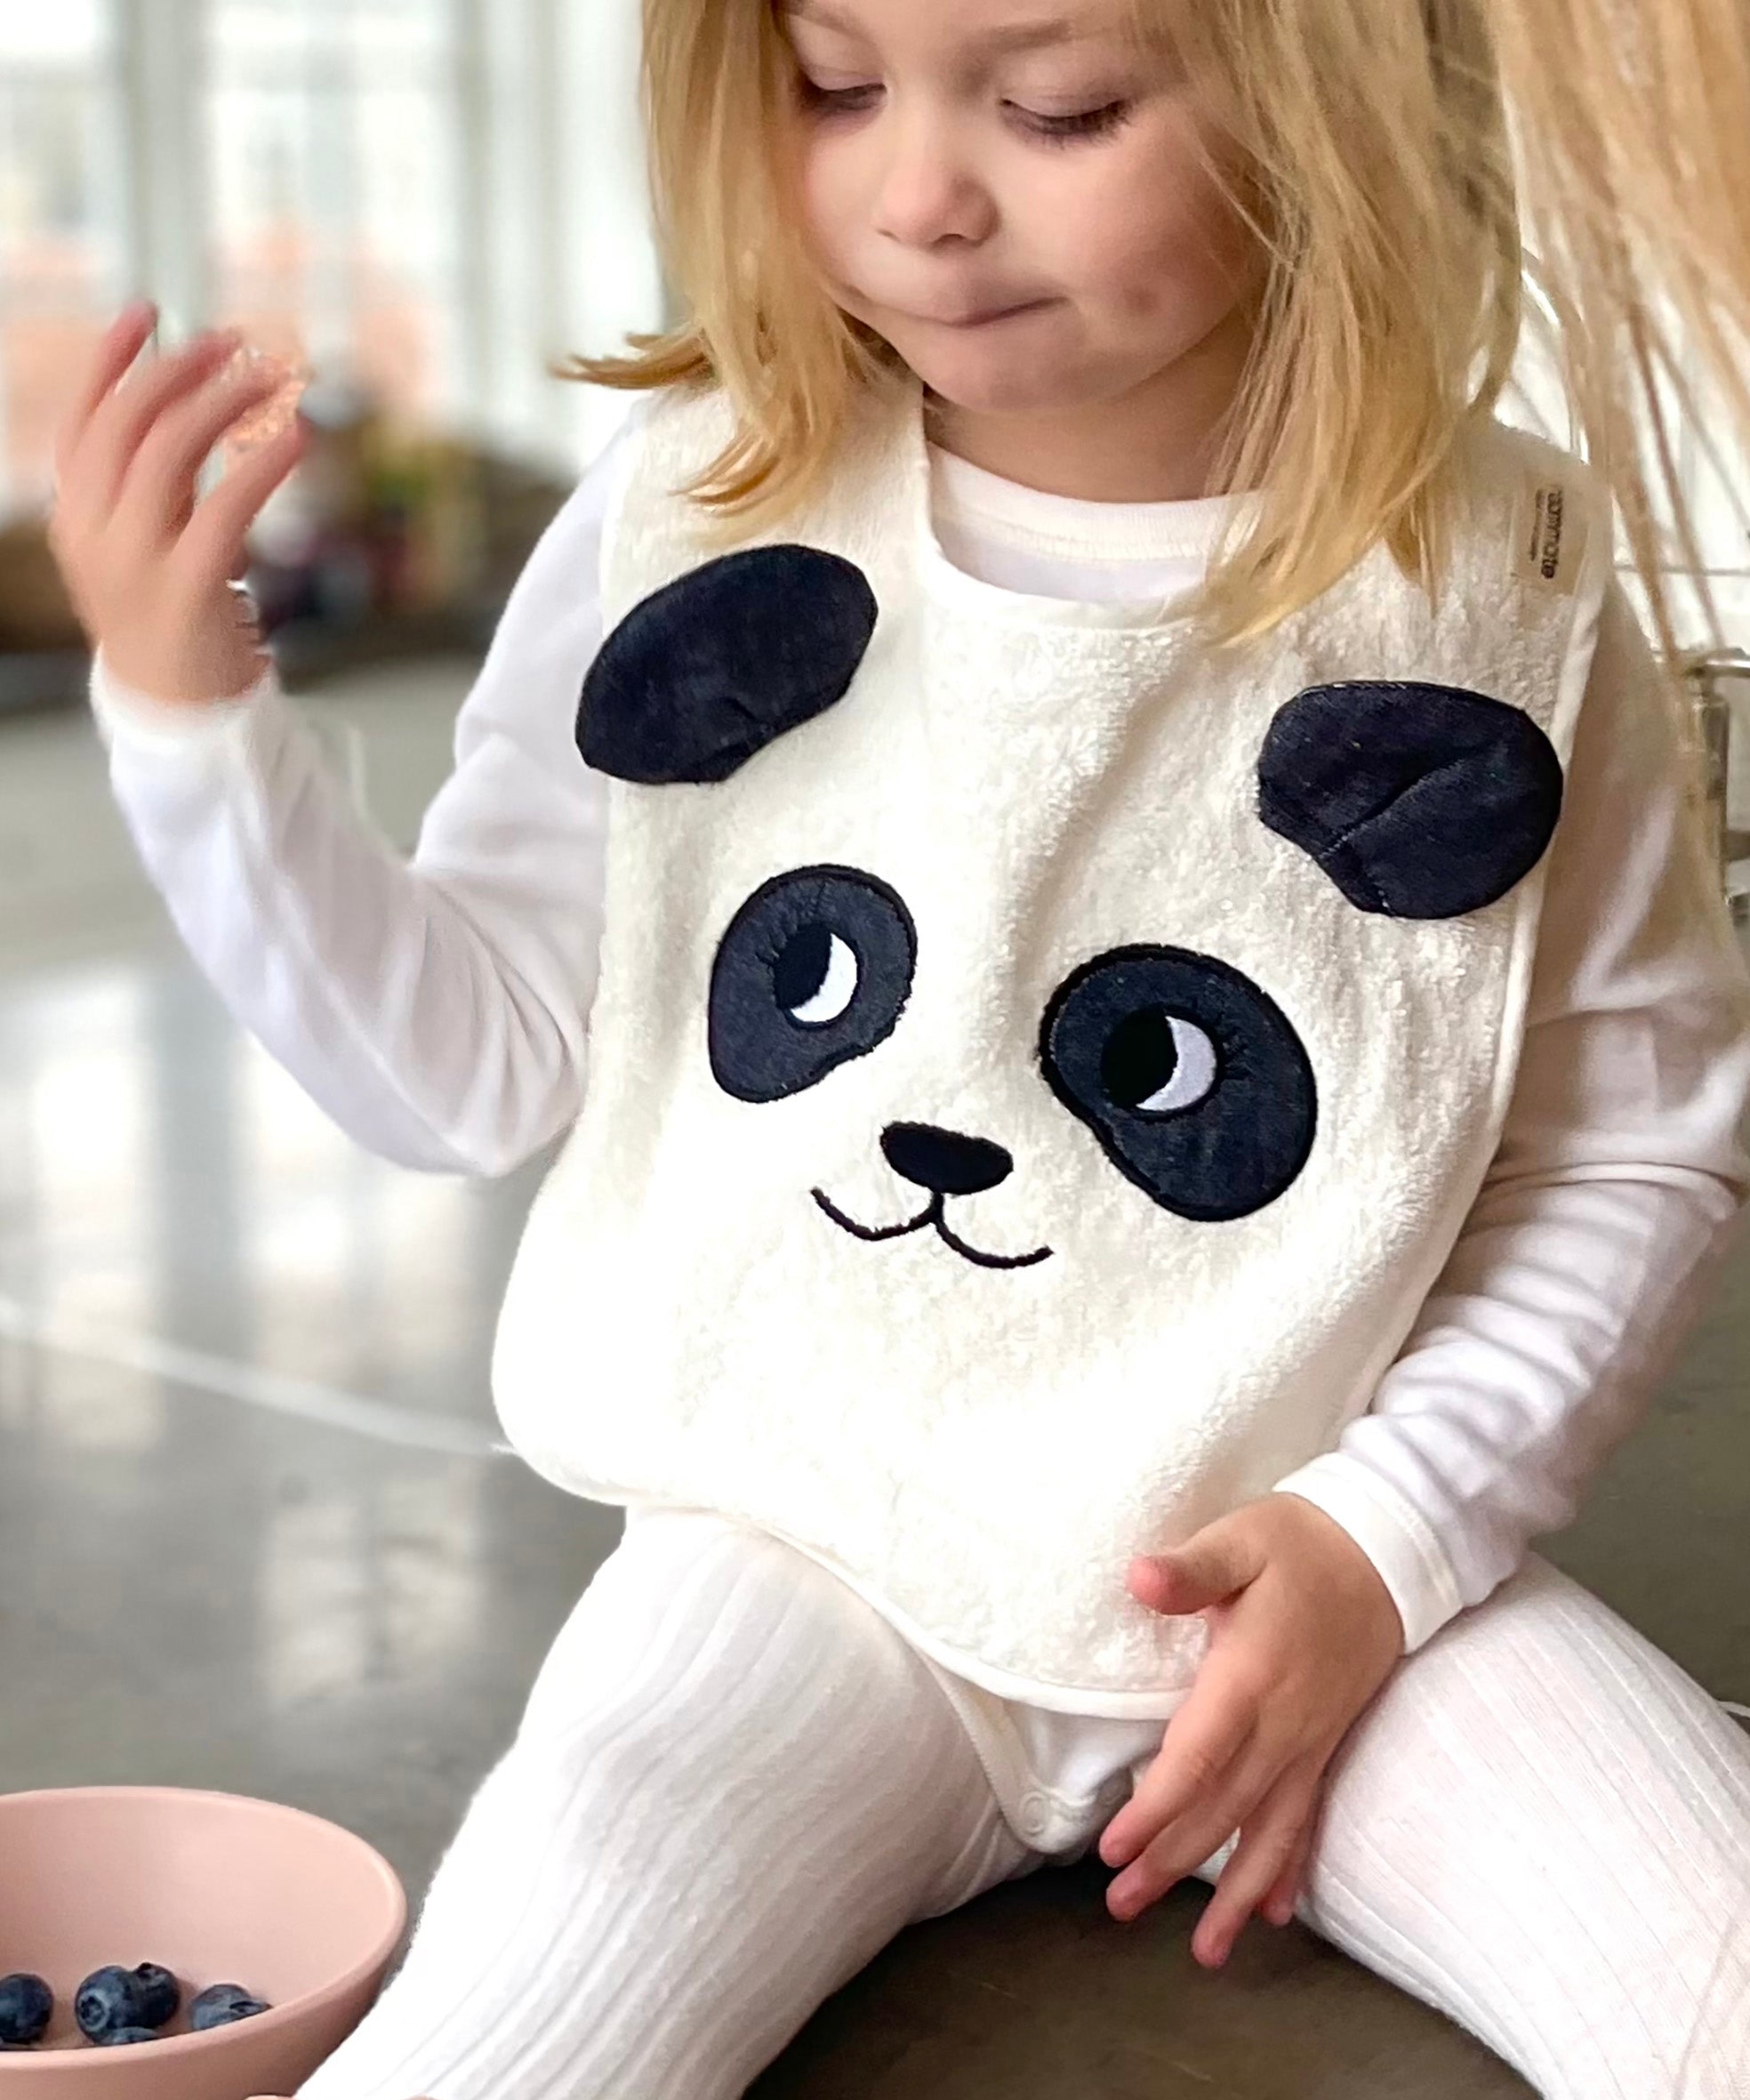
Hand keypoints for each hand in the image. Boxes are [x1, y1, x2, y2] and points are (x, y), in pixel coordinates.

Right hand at [46, 301, 308, 706]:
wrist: (175, 712)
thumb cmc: (171, 618)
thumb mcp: (143, 543)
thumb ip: (151, 483)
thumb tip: (186, 405)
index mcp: (74, 516)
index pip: (81, 420)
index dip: (111, 360)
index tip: (150, 313)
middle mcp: (93, 533)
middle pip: (128, 424)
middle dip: (181, 372)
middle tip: (236, 343)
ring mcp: (134, 562)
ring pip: (169, 452)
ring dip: (225, 402)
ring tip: (272, 379)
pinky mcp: (186, 589)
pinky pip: (224, 508)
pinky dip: (262, 464)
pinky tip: (297, 436)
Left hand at [1098, 1492, 1403, 1966]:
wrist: (1388, 1552)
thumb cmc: (1302, 1542)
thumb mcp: (1242, 1539)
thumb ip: (1192, 1568)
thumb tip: (1141, 1578)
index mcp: (1251, 1675)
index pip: (1197, 1758)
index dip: (1155, 1809)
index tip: (1114, 1850)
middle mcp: (1283, 1723)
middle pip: (1222, 1809)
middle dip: (1171, 1864)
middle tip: (1121, 1909)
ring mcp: (1310, 1741)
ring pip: (1268, 1830)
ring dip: (1233, 1891)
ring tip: (1205, 1953)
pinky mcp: (1326, 1744)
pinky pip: (1307, 1818)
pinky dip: (1289, 1869)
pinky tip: (1273, 1913)